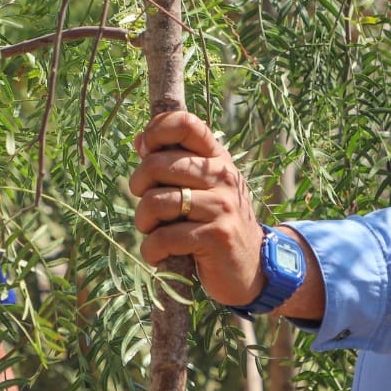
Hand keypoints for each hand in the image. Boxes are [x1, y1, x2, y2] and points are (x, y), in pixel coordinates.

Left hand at [129, 111, 265, 307]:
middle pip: (156, 164)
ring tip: (152, 231)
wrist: (252, 267)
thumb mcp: (201, 187)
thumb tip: (139, 140)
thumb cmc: (215, 223)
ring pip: (155, 202)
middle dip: (138, 186)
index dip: (157, 131)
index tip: (146, 151)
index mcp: (217, 158)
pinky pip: (164, 238)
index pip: (186, 124)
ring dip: (143, 221)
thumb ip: (172, 163)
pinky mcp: (216, 236)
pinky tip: (159, 254)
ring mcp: (222, 206)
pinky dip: (152, 249)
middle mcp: (223, 176)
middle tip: (146, 206)